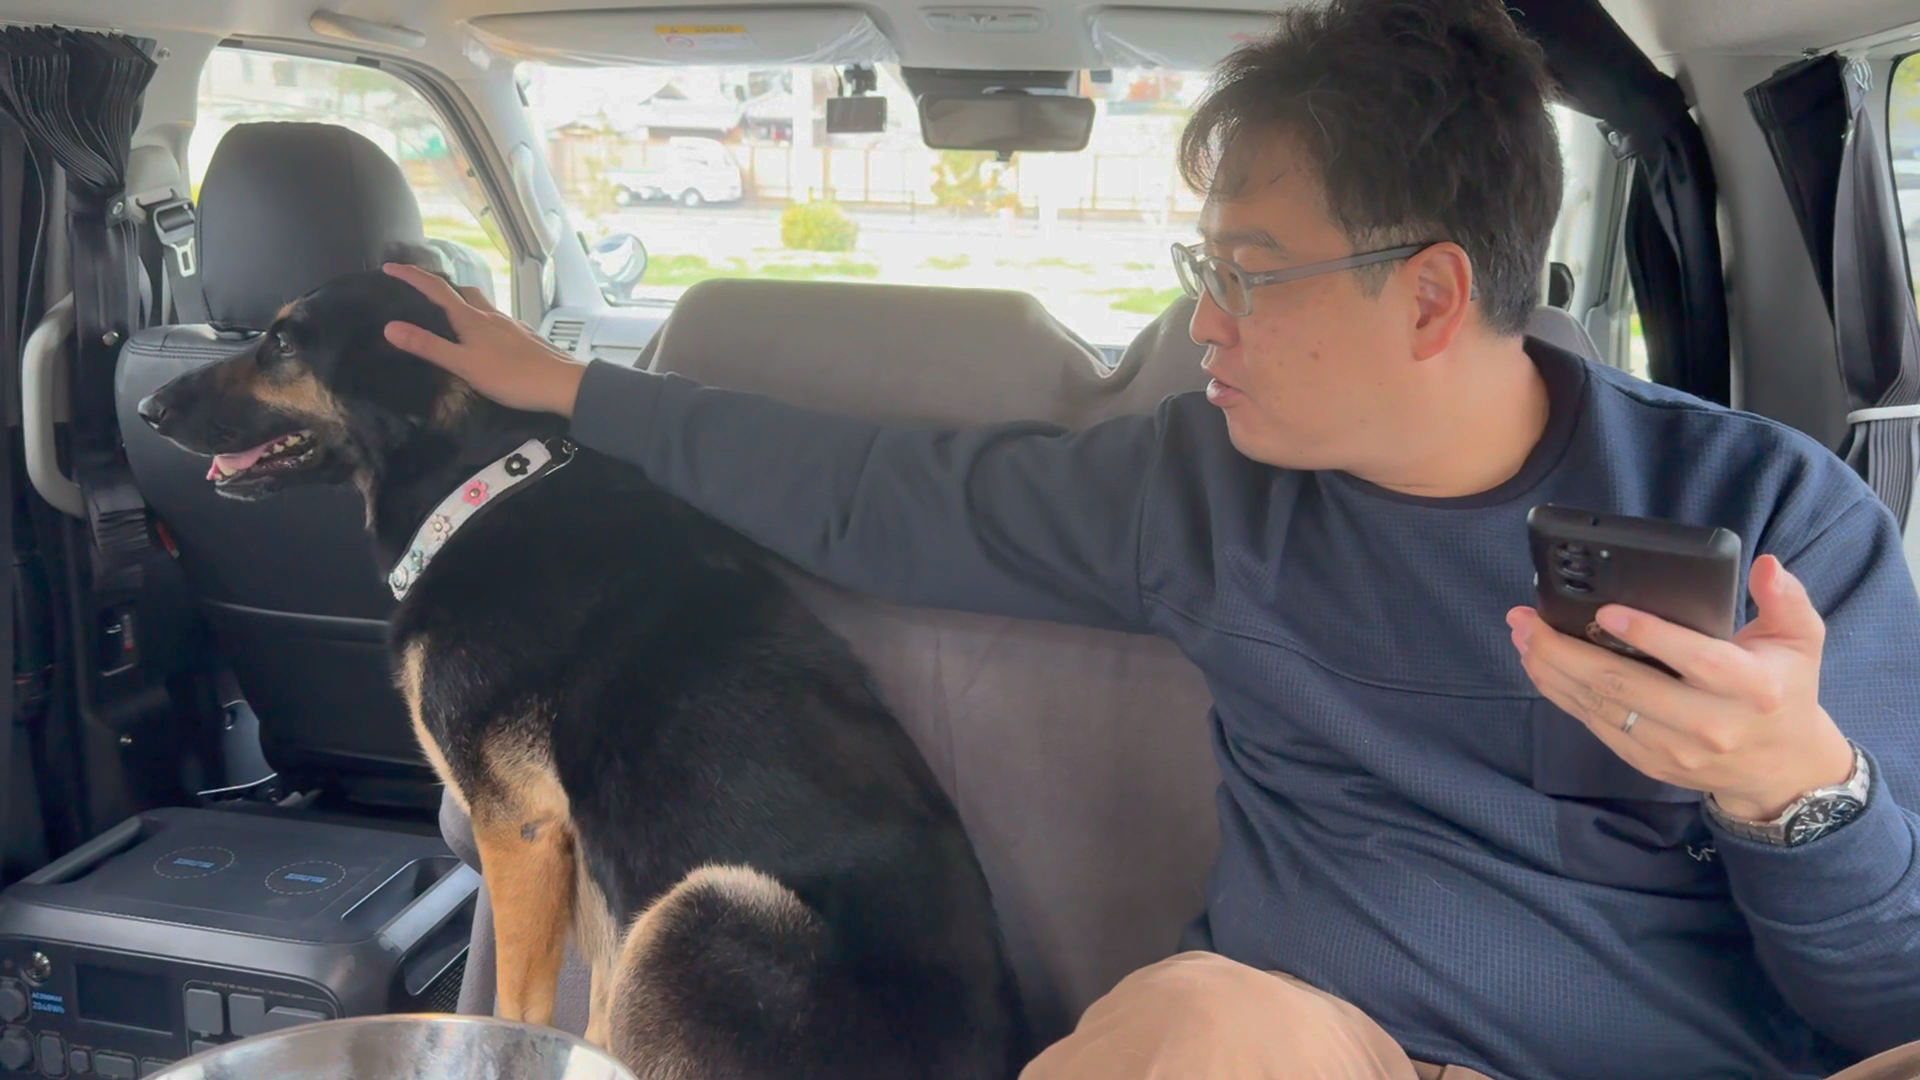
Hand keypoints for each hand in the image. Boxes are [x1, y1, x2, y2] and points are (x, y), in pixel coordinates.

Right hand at [380, 263, 586, 417]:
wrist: (562, 384)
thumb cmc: (512, 376)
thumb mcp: (464, 365)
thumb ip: (428, 346)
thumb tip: (390, 326)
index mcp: (472, 319)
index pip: (436, 289)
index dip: (412, 276)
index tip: (389, 267)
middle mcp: (491, 315)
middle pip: (462, 291)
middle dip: (439, 287)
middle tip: (420, 292)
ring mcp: (510, 325)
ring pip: (481, 305)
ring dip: (462, 304)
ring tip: (448, 317)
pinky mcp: (523, 337)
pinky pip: (495, 321)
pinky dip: (481, 321)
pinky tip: (482, 338)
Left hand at [1507, 555, 1854, 820]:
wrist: (1781, 768)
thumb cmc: (1784, 690)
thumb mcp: (1800, 641)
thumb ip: (1787, 599)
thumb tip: (1766, 566)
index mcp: (1751, 688)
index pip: (1696, 660)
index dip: (1649, 635)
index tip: (1605, 612)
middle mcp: (1710, 722)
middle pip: (1627, 686)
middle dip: (1567, 651)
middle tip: (1528, 620)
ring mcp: (1677, 748)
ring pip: (1602, 707)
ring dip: (1553, 671)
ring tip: (1523, 637)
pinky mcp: (1651, 762)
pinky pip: (1597, 726)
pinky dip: (1563, 695)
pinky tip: (1540, 667)